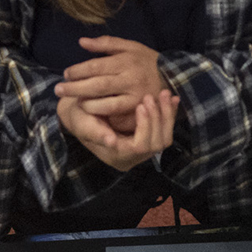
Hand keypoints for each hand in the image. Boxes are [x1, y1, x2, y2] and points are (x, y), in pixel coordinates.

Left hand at [54, 38, 168, 122]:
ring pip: (106, 104)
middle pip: (97, 86)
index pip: (96, 66)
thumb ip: (105, 44)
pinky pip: (117, 116)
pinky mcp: (138, 110)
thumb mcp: (130, 46)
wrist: (174, 78)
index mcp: (126, 60)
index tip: (66, 74)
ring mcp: (135, 97)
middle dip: (75, 89)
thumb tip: (81, 42)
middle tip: (58, 90)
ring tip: (75, 102)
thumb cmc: (147, 61)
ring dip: (87, 104)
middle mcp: (130, 79)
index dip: (78, 71)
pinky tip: (92, 112)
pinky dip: (103, 115)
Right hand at [58, 91, 178, 171]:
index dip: (144, 126)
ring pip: (165, 138)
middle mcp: (133, 158)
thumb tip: (111, 141)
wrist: (82, 114)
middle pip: (157, 144)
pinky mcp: (147, 139)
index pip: (140, 147)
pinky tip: (172, 98)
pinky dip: (169, 114)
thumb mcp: (82, 123)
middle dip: (158, 118)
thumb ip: (96, 132)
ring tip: (164, 93)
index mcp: (117, 157)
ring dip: (167, 115)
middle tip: (152, 95)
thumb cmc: (79, 118)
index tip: (141, 105)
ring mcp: (142, 150)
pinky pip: (165, 130)